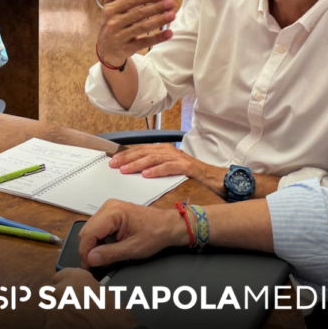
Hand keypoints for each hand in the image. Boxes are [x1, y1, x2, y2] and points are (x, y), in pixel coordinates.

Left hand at [43, 268, 136, 328]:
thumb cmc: (113, 316)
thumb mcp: (99, 289)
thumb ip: (81, 287)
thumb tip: (74, 293)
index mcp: (74, 278)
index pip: (58, 278)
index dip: (65, 288)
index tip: (69, 296)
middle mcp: (59, 291)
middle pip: (50, 296)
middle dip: (58, 304)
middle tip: (71, 315)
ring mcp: (51, 312)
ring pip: (47, 314)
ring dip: (56, 320)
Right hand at [79, 199, 188, 268]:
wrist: (168, 225)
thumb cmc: (155, 234)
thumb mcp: (132, 249)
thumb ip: (110, 254)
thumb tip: (91, 259)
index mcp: (113, 212)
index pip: (89, 233)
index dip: (86, 252)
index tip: (88, 267)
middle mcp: (109, 206)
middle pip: (87, 231)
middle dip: (89, 249)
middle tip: (96, 265)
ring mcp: (110, 208)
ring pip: (91, 229)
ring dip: (94, 245)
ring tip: (103, 258)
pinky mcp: (112, 212)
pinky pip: (98, 227)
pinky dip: (99, 240)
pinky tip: (107, 249)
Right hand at [96, 0, 175, 66]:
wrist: (106, 49)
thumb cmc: (113, 22)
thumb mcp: (110, 5)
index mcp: (111, 10)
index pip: (130, 2)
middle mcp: (114, 23)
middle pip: (138, 14)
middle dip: (156, 8)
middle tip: (171, 3)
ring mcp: (120, 37)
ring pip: (142, 28)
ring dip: (158, 21)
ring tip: (172, 15)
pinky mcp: (128, 49)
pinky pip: (144, 43)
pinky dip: (157, 38)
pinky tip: (169, 33)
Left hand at [110, 144, 227, 195]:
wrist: (214, 179)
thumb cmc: (191, 176)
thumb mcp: (170, 169)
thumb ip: (155, 168)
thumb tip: (136, 172)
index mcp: (164, 150)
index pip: (141, 149)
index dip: (126, 154)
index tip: (112, 160)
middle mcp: (170, 151)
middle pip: (144, 151)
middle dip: (127, 158)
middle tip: (113, 164)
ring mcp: (178, 157)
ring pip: (153, 158)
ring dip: (137, 164)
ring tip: (125, 170)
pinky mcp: (186, 166)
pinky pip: (168, 167)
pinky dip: (156, 170)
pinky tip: (146, 175)